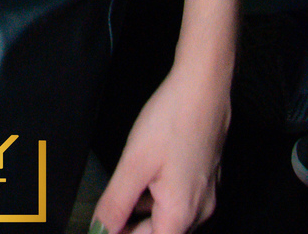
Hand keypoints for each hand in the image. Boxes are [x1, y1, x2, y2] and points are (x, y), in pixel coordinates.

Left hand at [90, 62, 229, 233]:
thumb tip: (101, 229)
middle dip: (132, 229)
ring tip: (122, 198)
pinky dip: (159, 200)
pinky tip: (145, 181)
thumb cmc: (172, 119)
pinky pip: (180, 202)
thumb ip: (116, 202)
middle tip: (108, 216)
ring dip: (145, 215)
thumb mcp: (134, 162)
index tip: (105, 228)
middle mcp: (199, 212)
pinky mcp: (206, 179)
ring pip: (171, 219)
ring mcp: (206, 195)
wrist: (204, 87)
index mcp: (181, 215)